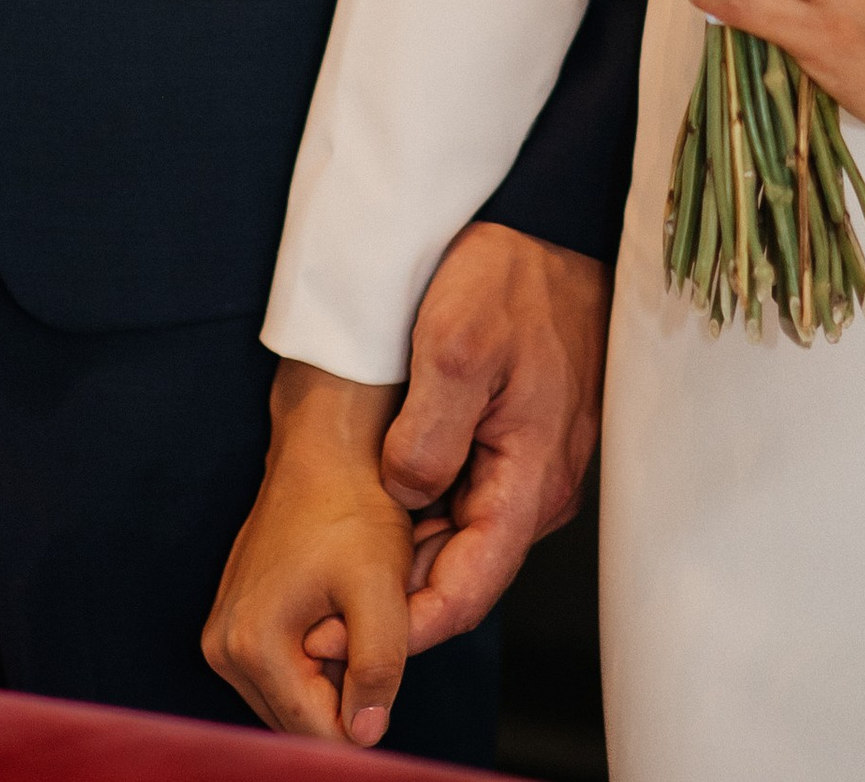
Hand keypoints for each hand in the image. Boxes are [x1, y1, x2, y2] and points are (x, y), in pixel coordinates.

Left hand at [205, 222, 608, 746]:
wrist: (550, 224)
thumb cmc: (509, 279)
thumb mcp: (455, 348)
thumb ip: (428, 439)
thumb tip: (402, 496)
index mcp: (529, 484)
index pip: (464, 596)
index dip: (398, 631)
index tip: (333, 640)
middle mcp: (537, 491)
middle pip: (460, 576)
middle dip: (391, 603)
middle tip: (313, 615)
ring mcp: (529, 468)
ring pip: (460, 540)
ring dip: (403, 559)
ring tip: (329, 569)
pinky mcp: (517, 443)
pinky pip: (467, 500)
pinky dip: (420, 516)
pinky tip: (373, 508)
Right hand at [205, 363, 415, 747]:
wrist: (327, 450)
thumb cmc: (355, 508)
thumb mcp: (381, 586)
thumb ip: (377, 666)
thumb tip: (367, 735)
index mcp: (255, 645)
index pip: (315, 733)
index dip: (363, 722)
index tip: (388, 681)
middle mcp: (224, 648)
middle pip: (299, 721)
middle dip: (344, 694)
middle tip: (374, 631)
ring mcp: (222, 636)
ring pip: (292, 698)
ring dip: (331, 676)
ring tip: (357, 618)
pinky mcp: (233, 622)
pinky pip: (281, 670)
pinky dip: (315, 657)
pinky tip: (338, 614)